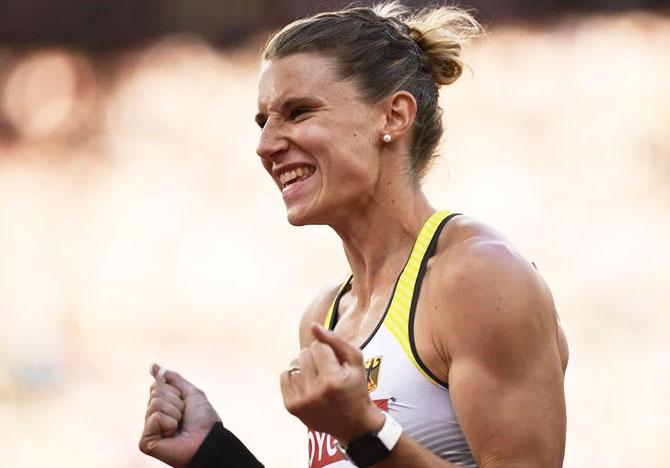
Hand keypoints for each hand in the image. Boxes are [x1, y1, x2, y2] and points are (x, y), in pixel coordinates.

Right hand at [139, 364, 219, 467]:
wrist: (209, 439)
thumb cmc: (203, 419)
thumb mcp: (190, 392)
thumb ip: (173, 379)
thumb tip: (153, 366)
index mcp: (162, 406)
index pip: (157, 385)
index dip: (175, 391)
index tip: (184, 403)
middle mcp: (152, 417)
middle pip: (155, 392)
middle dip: (175, 401)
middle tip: (183, 416)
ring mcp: (148, 430)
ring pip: (155, 403)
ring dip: (174, 411)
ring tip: (180, 425)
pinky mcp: (145, 442)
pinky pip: (155, 417)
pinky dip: (169, 423)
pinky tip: (172, 434)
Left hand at [280, 324, 384, 444]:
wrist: (353, 424)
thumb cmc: (355, 388)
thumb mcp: (355, 361)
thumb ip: (335, 340)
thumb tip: (313, 325)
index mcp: (332, 380)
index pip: (318, 346)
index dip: (328, 351)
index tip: (336, 363)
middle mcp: (314, 392)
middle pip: (304, 353)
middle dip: (316, 357)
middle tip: (327, 371)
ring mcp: (301, 401)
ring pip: (294, 364)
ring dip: (305, 367)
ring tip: (318, 379)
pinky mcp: (291, 407)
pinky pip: (284, 376)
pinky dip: (295, 376)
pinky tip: (307, 385)